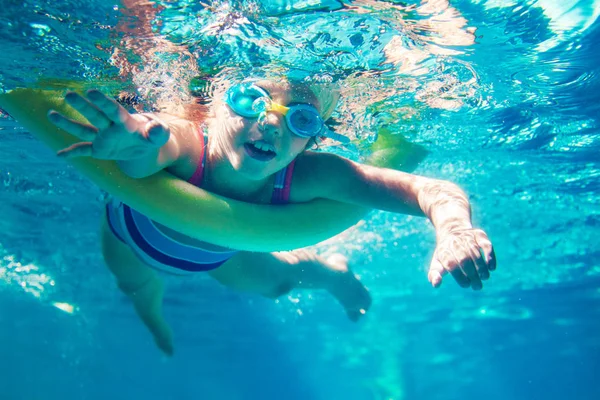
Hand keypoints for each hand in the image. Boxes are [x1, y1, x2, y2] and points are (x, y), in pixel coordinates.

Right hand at [48, 90, 168, 159]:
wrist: (145, 145)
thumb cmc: (152, 136)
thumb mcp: (160, 135)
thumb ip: (159, 132)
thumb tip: (158, 128)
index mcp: (125, 122)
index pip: (114, 111)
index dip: (104, 102)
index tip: (92, 92)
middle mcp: (110, 127)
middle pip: (96, 116)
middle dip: (83, 107)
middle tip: (69, 94)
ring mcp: (103, 138)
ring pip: (84, 130)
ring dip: (68, 123)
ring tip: (51, 114)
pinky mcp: (99, 149)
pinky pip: (83, 150)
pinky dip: (72, 153)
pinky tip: (59, 155)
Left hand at [427, 228, 495, 289]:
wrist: (453, 230)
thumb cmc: (446, 253)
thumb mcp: (437, 263)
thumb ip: (434, 274)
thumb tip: (436, 284)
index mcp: (443, 251)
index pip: (451, 264)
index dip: (459, 276)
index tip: (466, 284)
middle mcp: (454, 243)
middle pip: (464, 259)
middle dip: (472, 274)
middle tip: (477, 286)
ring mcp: (467, 237)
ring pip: (475, 253)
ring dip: (481, 267)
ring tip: (484, 278)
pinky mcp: (479, 234)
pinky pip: (486, 244)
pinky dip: (490, 256)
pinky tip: (491, 268)